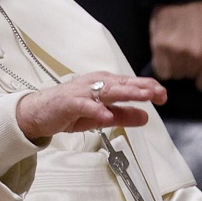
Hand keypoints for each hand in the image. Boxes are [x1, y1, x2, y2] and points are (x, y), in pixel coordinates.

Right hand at [15, 72, 167, 139]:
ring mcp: (82, 92)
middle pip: (122, 85)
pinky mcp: (69, 103)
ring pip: (107, 91)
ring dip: (126, 93)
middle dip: (142, 88)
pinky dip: (97, 110)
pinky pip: (85, 106)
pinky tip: (107, 116)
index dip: (147, 88)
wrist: (38, 113)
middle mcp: (94, 84)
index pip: (130, 84)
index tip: (163, 95)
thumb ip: (123, 115)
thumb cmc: (69, 110)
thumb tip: (146, 116)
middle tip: (159, 93)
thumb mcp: (102, 115)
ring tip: (142, 97)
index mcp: (104, 84)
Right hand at [148, 0, 201, 91]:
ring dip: (176, 65)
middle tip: (190, 50)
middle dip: (190, 68)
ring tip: (179, 48)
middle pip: (188, 78)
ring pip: (175, 74)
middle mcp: (195, 59)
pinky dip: (163, 64)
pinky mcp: (160, 47)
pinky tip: (168, 52)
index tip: (201, 71)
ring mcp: (176, 54)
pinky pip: (160, 69)